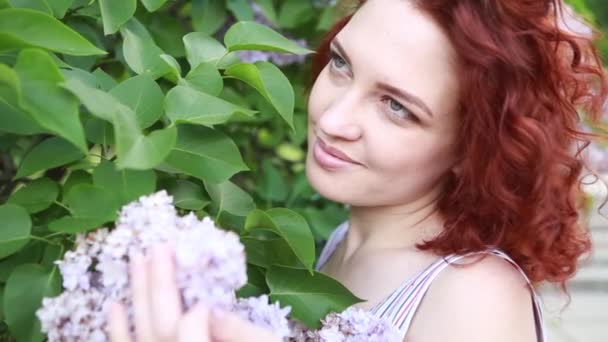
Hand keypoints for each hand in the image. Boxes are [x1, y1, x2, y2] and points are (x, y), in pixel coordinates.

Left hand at [107, 244, 280, 341]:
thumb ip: (241, 334)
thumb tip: (210, 309)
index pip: (190, 333)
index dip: (195, 311)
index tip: (206, 297)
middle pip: (160, 326)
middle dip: (158, 284)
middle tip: (158, 247)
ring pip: (141, 333)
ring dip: (137, 295)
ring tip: (135, 261)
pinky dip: (118, 330)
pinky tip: (114, 305)